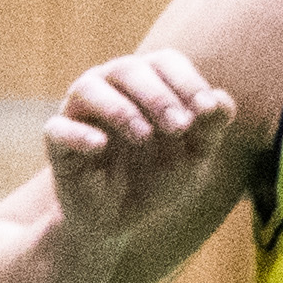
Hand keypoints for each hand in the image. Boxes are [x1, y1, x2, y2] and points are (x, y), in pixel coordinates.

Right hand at [38, 52, 242, 245]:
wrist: (116, 221)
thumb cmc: (155, 178)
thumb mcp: (190, 160)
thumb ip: (208, 131)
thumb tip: (224, 100)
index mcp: (144, 83)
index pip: (164, 62)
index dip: (186, 81)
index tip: (206, 109)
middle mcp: (109, 86)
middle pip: (127, 69)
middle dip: (157, 95)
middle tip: (180, 126)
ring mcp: (79, 112)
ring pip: (89, 88)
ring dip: (120, 108)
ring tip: (145, 137)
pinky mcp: (58, 142)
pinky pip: (58, 128)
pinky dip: (78, 133)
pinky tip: (100, 146)